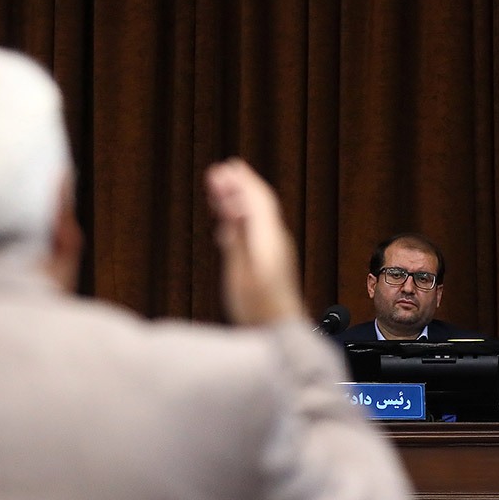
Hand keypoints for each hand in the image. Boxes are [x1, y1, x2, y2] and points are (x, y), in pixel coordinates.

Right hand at [204, 158, 306, 325]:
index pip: (257, 199)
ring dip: (238, 202)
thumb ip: (238, 235)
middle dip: (239, 186)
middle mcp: (275, 241)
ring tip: (219, 194)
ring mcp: (275, 251)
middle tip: (219, 173)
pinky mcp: (271, 263)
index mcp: (269, 239)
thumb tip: (234, 204)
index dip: (242, 181)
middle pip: (258, 205)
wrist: (279, 332)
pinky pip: (256, 231)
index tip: (225, 167)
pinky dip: (240, 221)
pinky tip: (227, 227)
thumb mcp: (242, 270)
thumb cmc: (259, 307)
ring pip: (257, 218)